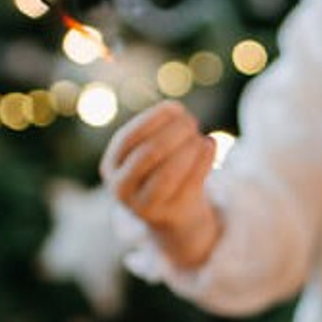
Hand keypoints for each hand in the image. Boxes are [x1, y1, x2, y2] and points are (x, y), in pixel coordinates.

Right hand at [99, 100, 220, 268]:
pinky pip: (190, 184)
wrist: (172, 213)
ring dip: (188, 148)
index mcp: (111, 166)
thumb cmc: (159, 171)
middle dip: (173, 132)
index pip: (129, 137)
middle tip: (192, 121)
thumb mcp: (148, 151)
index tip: (176, 107)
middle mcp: (122, 188)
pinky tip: (210, 144)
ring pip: (168, 173)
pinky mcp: (171, 214)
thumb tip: (177, 111)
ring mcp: (145, 205)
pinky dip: (203, 161)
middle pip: (149, 153)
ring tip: (200, 136)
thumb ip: (157, 131)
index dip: (154, 119)